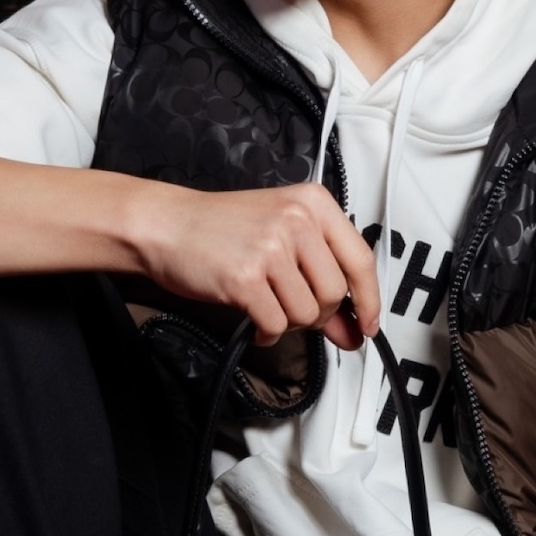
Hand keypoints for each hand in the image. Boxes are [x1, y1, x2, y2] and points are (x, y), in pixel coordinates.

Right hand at [130, 181, 380, 350]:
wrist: (166, 225)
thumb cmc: (221, 228)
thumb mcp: (280, 235)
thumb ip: (321, 278)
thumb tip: (354, 330)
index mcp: (313, 203)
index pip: (361, 259)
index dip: (369, 299)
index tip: (368, 323)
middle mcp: (296, 220)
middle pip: (335, 293)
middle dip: (318, 314)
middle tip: (293, 308)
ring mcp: (271, 248)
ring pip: (308, 313)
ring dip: (290, 322)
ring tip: (267, 305)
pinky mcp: (245, 278)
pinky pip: (277, 325)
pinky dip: (267, 332)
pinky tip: (254, 320)